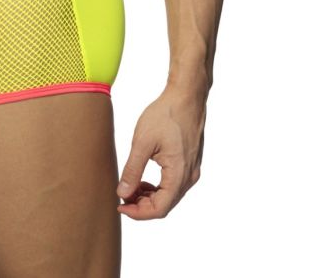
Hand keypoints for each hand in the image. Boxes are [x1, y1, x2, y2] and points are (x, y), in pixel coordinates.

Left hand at [117, 85, 206, 219]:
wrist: (186, 97)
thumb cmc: (165, 115)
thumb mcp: (142, 142)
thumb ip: (132, 170)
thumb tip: (122, 193)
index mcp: (179, 174)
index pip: (160, 208)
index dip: (138, 213)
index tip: (120, 206)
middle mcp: (189, 177)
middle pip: (165, 205)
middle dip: (142, 205)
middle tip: (121, 196)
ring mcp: (192, 170)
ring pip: (169, 196)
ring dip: (149, 196)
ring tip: (129, 187)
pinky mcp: (190, 163)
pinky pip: (173, 184)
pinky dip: (157, 187)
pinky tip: (143, 179)